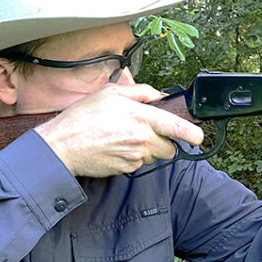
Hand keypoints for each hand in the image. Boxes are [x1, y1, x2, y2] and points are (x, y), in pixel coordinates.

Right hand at [35, 84, 203, 176]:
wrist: (62, 145)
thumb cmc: (83, 117)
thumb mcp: (110, 93)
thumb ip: (140, 92)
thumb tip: (159, 97)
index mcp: (140, 117)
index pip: (177, 127)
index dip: (193, 134)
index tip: (198, 136)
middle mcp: (141, 138)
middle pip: (170, 147)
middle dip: (165, 141)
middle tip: (147, 132)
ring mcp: (135, 156)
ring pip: (155, 156)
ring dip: (148, 149)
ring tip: (126, 137)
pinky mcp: (127, 169)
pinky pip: (140, 164)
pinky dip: (134, 157)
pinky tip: (117, 147)